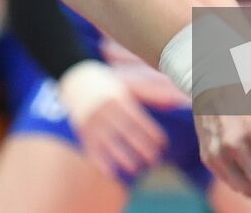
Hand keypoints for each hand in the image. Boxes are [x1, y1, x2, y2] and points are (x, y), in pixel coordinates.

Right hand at [58, 60, 166, 176]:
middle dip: (141, 147)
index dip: (151, 133)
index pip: (139, 119)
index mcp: (119, 99)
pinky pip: (91, 148)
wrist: (74, 77)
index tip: (163, 145)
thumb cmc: (107, 84)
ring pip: (109, 142)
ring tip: (136, 170)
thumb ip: (150, 95)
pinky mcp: (81, 130)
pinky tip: (110, 174)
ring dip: (122, 157)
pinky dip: (100, 162)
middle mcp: (106, 110)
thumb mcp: (128, 86)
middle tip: (154, 161)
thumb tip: (175, 102)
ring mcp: (92, 121)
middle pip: (126, 132)